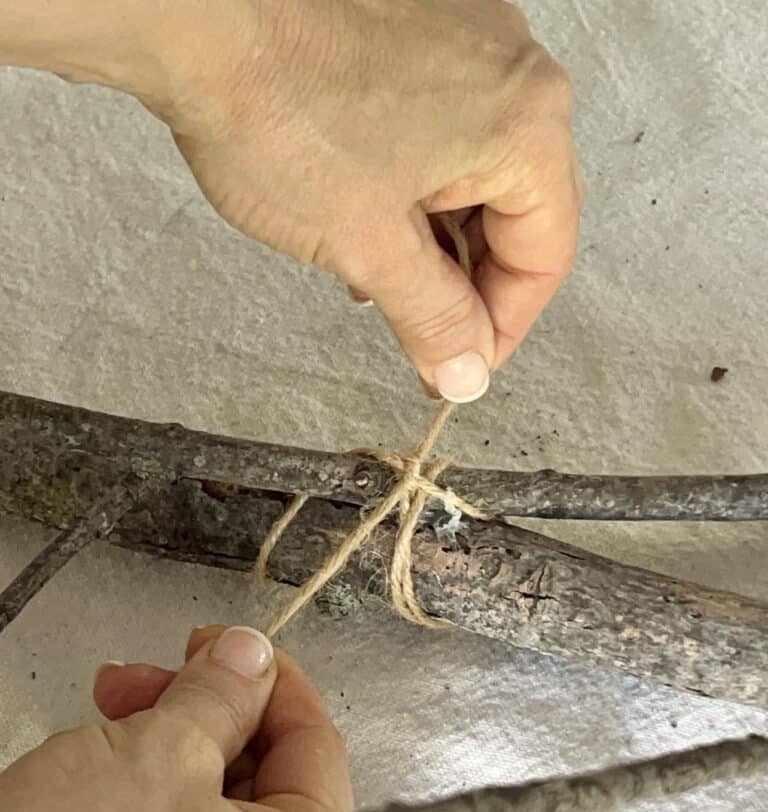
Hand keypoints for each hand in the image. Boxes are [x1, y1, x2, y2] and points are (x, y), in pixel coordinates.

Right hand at [0, 626, 359, 811]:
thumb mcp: (158, 751)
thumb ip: (222, 693)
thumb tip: (251, 656)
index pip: (315, 746)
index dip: (267, 680)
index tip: (225, 649)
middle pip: (263, 787)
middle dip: (204, 717)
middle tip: (145, 682)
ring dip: (170, 758)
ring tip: (108, 723)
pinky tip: (107, 784)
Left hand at [157, 0, 581, 400]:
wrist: (192, 12)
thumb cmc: (275, 106)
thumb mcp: (368, 245)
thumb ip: (432, 319)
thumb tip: (466, 373)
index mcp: (525, 122)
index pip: (545, 256)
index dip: (501, 327)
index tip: (460, 367)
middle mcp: (512, 67)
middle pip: (517, 212)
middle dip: (465, 285)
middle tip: (420, 336)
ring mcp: (465, 39)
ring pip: (475, 173)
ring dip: (436, 240)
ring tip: (378, 278)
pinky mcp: (419, 29)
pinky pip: (441, 129)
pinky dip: (416, 185)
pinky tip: (370, 217)